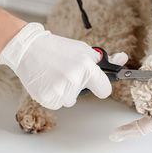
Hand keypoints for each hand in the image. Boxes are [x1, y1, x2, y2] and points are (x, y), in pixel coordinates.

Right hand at [0, 23, 127, 109]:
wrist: (28, 48)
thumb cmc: (57, 48)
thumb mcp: (83, 50)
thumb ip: (104, 60)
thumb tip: (123, 58)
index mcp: (87, 67)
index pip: (105, 90)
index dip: (100, 87)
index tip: (95, 85)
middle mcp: (75, 79)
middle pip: (83, 95)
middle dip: (77, 86)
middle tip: (65, 72)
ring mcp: (60, 90)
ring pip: (69, 101)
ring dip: (63, 92)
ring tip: (54, 76)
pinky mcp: (47, 97)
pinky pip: (56, 104)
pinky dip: (52, 96)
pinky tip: (47, 82)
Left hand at [109, 33, 151, 141]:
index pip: (149, 125)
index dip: (131, 131)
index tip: (115, 135)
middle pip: (145, 115)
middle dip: (132, 116)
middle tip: (120, 119)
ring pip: (146, 101)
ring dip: (138, 95)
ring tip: (133, 84)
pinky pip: (151, 88)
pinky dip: (144, 84)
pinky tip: (142, 77)